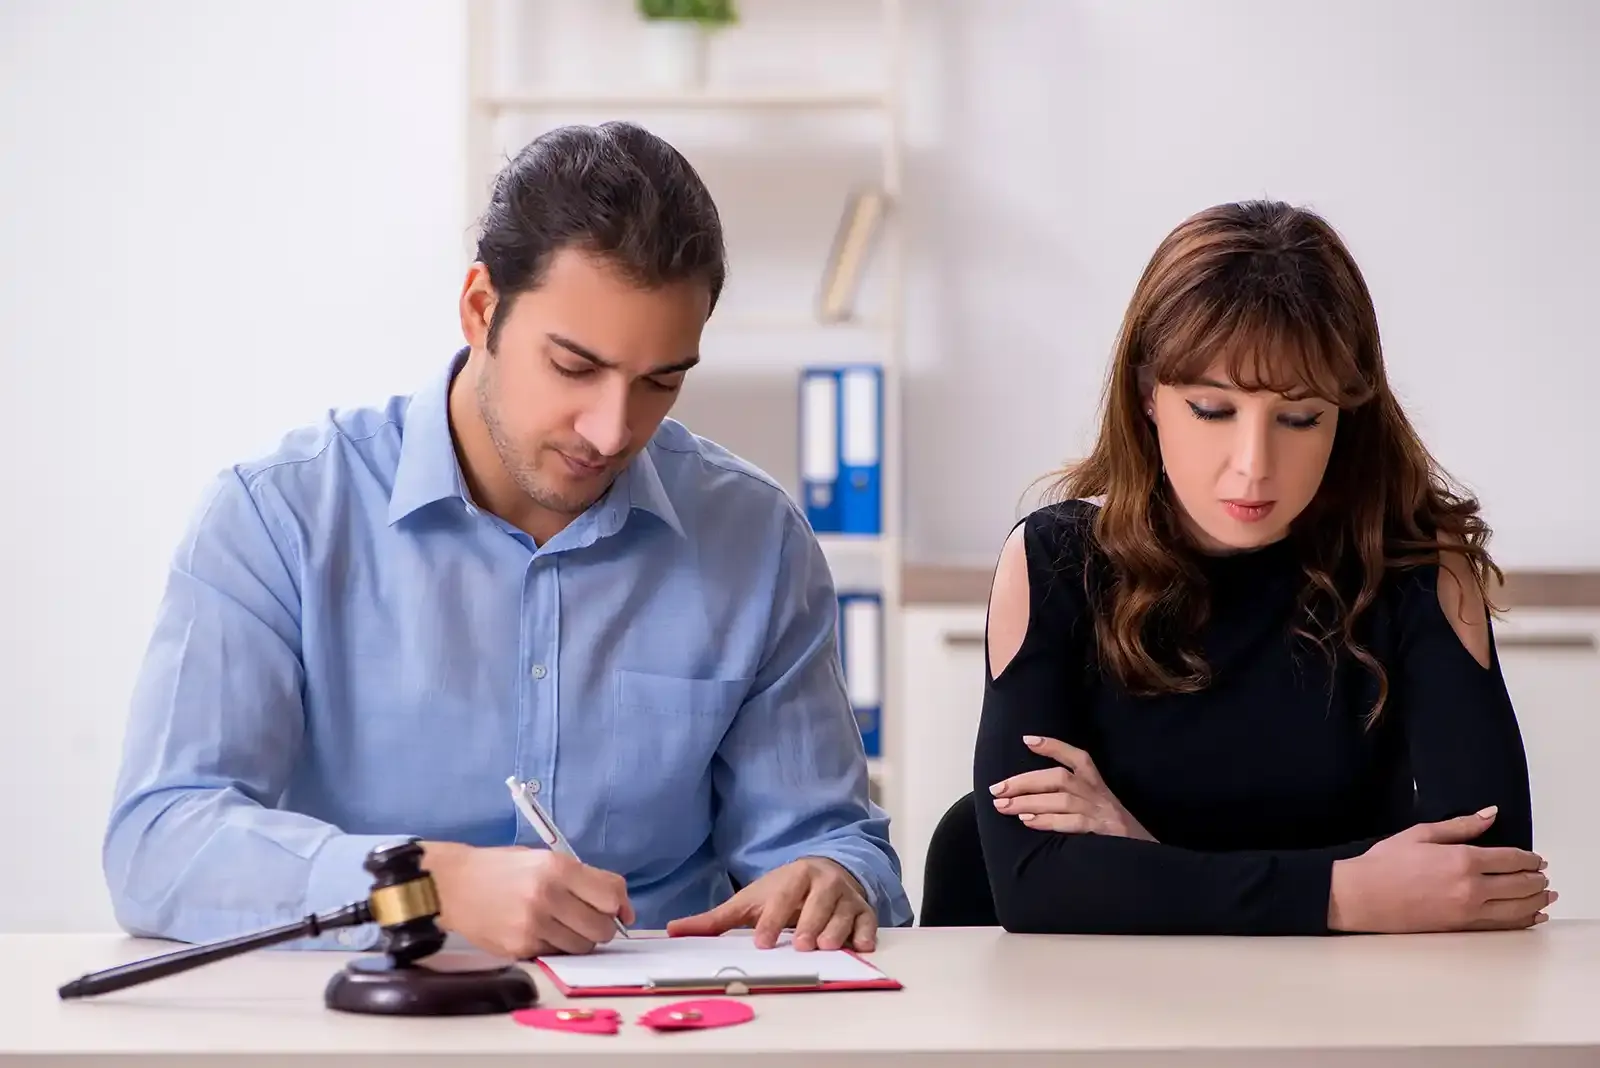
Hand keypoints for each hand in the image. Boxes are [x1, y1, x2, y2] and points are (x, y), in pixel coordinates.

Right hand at [420, 842, 634, 958]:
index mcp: (557, 868)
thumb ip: (584, 879)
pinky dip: (557, 948)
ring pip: (582, 947)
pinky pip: (556, 955)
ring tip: (561, 925)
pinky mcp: (520, 948)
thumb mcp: (544, 858)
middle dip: (602, 925)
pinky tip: (541, 932)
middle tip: (587, 918)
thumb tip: (621, 906)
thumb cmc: (502, 869)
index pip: (611, 895)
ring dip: (580, 939)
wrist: (453, 885)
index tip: (618, 909)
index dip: (620, 904)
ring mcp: (533, 926)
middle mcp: (547, 897)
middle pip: (601, 927)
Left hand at [665, 857, 875, 951]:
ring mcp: (846, 898)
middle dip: (810, 924)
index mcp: (794, 877)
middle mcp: (823, 884)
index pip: (782, 898)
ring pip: (844, 915)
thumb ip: (716, 920)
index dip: (773, 919)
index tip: (763, 941)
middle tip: (801, 945)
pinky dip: (866, 935)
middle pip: (818, 904)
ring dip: (837, 931)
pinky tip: (861, 947)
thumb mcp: (751, 900)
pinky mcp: (864, 912)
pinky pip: (868, 923)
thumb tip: (673, 930)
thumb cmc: (785, 892)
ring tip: (827, 947)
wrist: (826, 872)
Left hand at [987, 735, 1155, 840]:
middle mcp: (1100, 795)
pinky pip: (1073, 822)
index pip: (1078, 757)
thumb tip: (1029, 798)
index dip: (1053, 746)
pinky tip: (1028, 822)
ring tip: (1003, 806)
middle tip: (997, 788)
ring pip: (1061, 799)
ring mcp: (1103, 812)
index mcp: (1099, 785)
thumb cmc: (1117, 835)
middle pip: (1059, 777)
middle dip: (1024, 781)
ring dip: (1028, 802)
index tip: (1026, 740)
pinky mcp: (1104, 832)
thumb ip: (1072, 801)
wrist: (1151, 859)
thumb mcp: (1099, 809)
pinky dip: (1048, 821)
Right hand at [1328, 806, 1554, 932]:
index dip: (1529, 858)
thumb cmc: (1385, 864)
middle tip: (1543, 875)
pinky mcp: (1462, 928)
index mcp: (1462, 860)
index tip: (1536, 858)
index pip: (1511, 859)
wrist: (1363, 896)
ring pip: (1518, 908)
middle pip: (1521, 884)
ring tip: (1547, 895)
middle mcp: (1471, 887)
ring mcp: (1469, 911)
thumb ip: (1461, 825)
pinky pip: (1504, 926)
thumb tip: (1490, 814)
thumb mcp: (1420, 834)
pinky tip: (1532, 917)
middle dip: (1537, 879)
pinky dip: (1524, 921)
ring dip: (1537, 900)